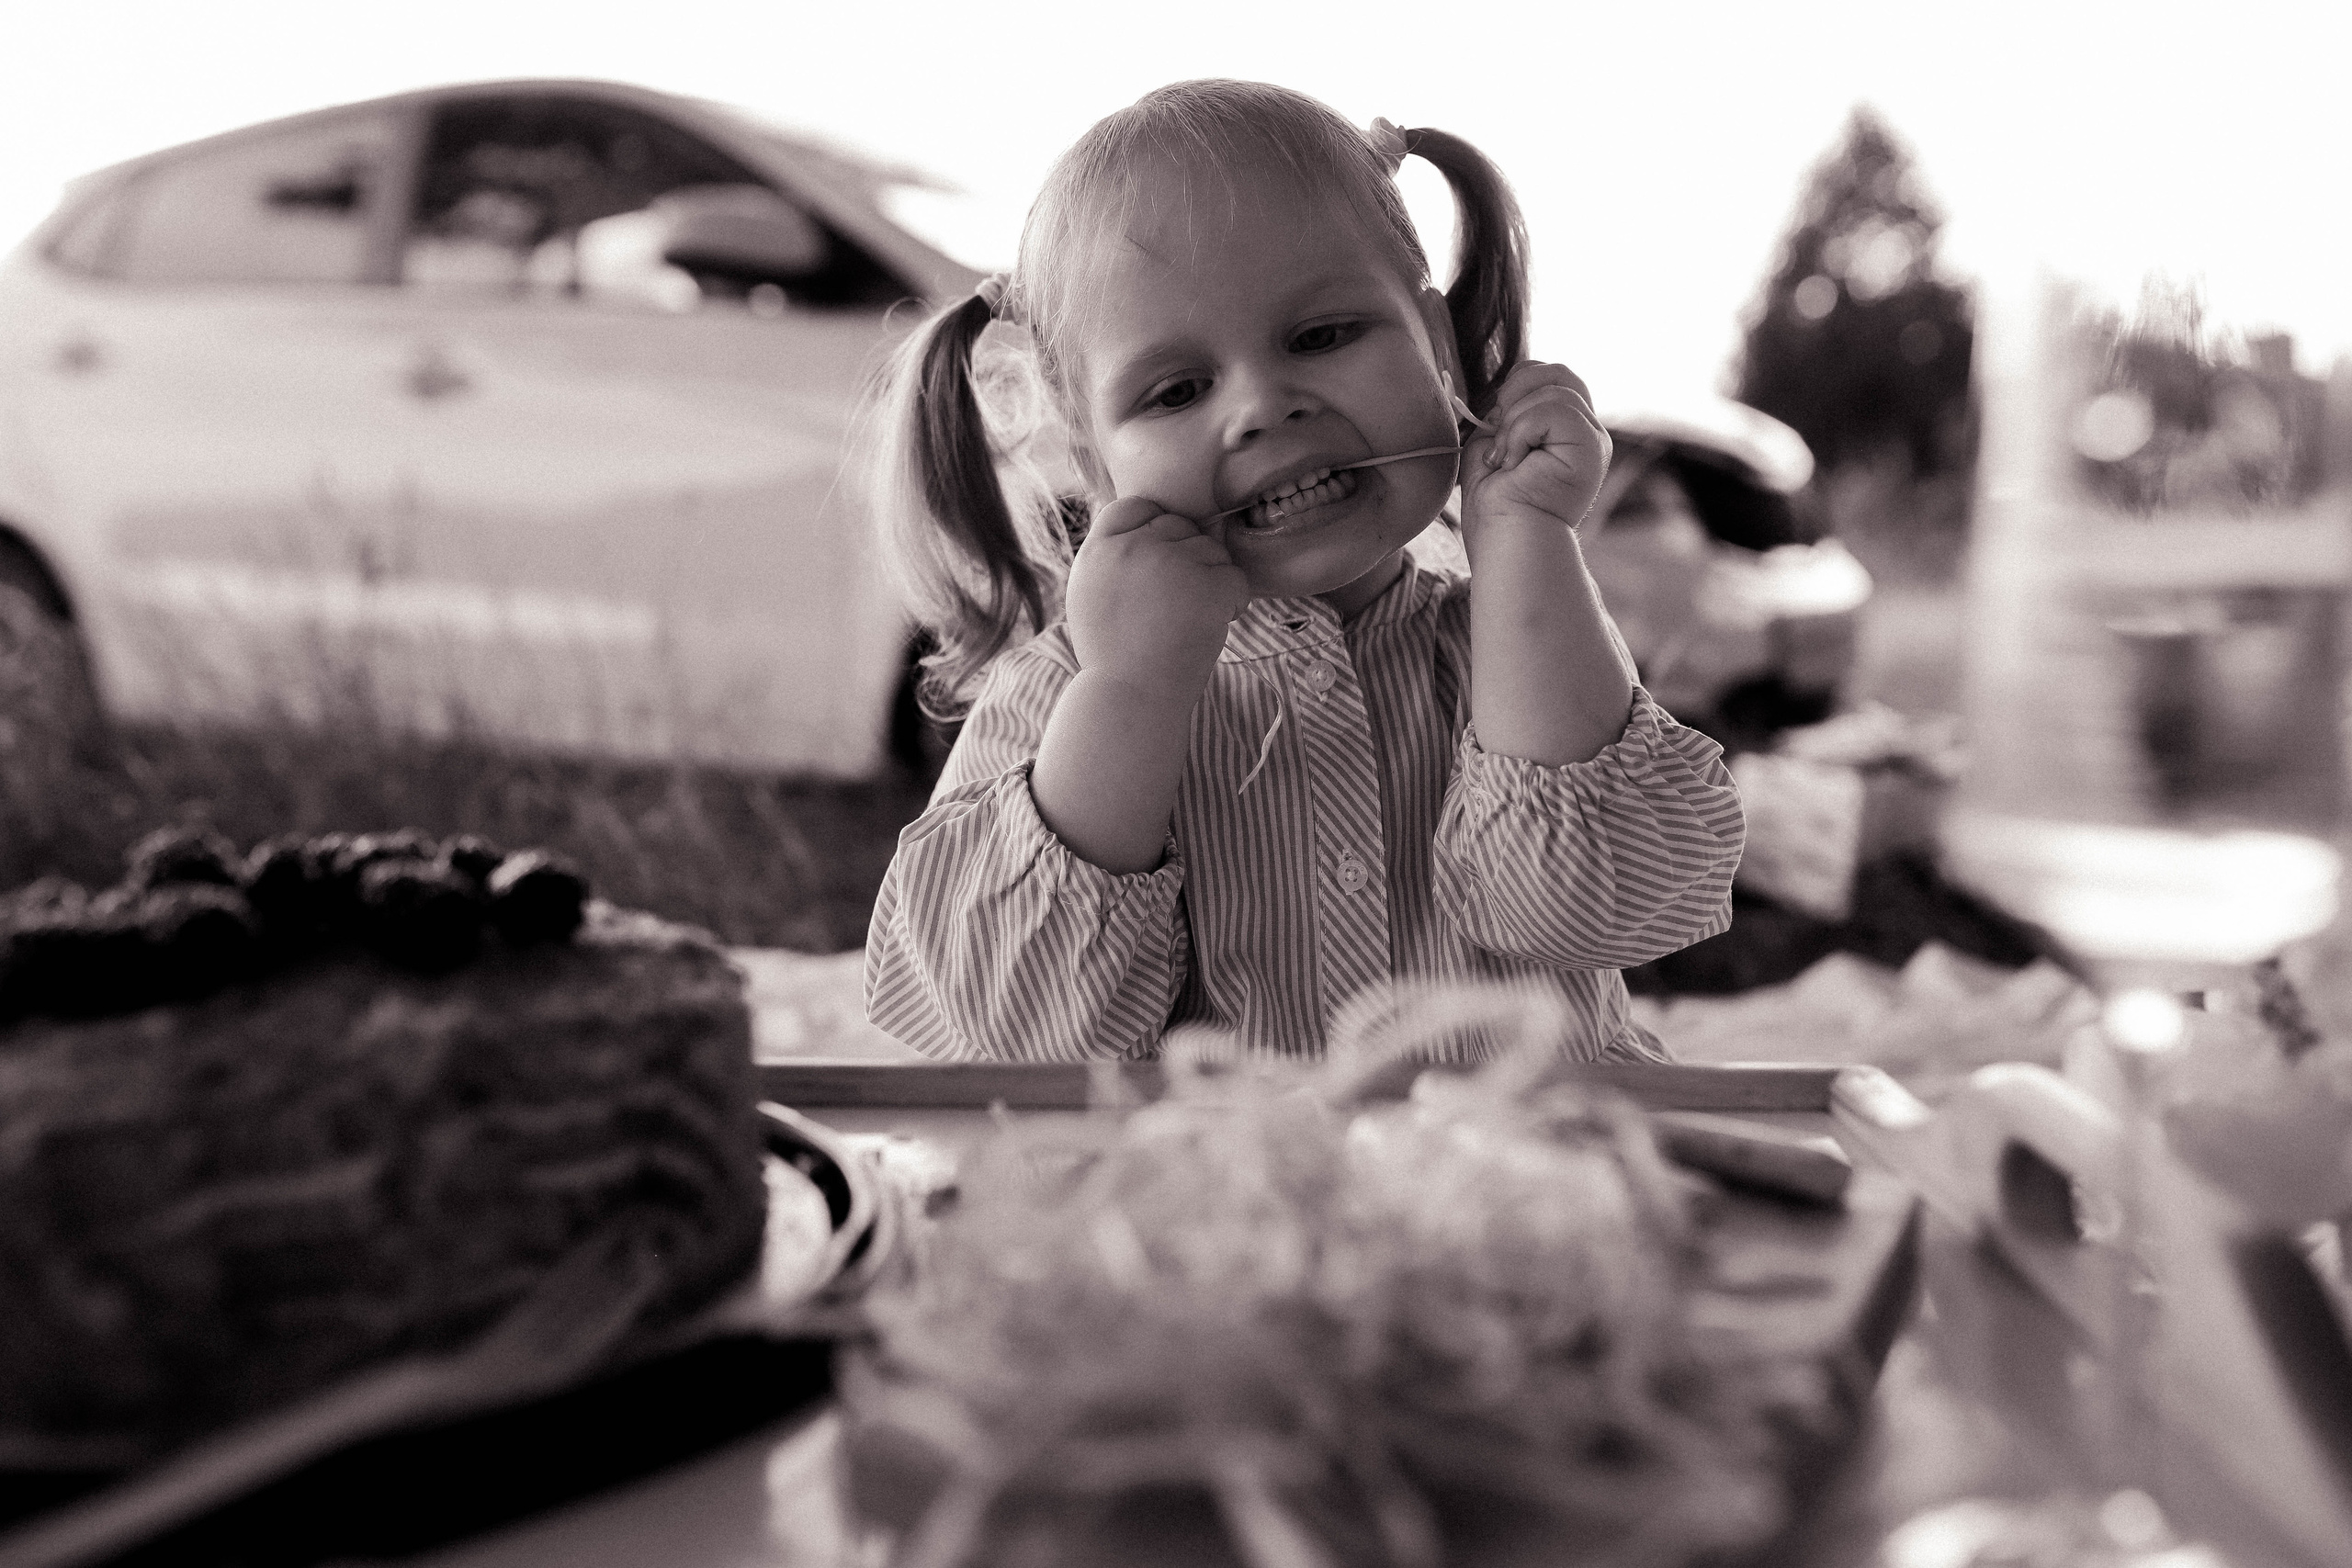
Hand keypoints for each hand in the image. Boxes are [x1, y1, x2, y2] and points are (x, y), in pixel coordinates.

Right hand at [1065, 496, 1248, 696]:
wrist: (1131, 698)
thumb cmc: (1113, 657)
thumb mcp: (1091, 596)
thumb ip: (1113, 559)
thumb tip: (1150, 530)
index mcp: (1098, 550)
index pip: (1135, 506)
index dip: (1155, 525)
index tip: (1162, 556)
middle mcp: (1133, 547)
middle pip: (1179, 526)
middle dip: (1187, 556)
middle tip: (1181, 601)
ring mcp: (1172, 562)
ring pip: (1212, 550)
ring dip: (1212, 580)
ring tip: (1193, 618)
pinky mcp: (1207, 584)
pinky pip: (1236, 577)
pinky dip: (1233, 601)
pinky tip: (1215, 624)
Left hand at [1459, 361, 1612, 552]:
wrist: (1507, 541)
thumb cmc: (1496, 505)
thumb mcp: (1493, 445)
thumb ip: (1504, 413)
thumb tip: (1503, 393)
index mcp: (1565, 428)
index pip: (1546, 374)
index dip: (1515, 387)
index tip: (1495, 426)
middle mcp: (1586, 430)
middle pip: (1557, 372)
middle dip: (1514, 393)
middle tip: (1498, 436)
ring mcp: (1593, 438)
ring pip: (1554, 390)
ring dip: (1514, 422)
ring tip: (1508, 459)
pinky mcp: (1592, 447)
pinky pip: (1555, 410)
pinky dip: (1522, 432)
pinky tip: (1516, 464)